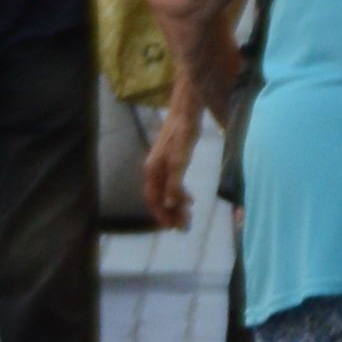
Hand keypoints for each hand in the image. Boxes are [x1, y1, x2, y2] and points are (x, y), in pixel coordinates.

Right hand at [141, 106, 199, 230]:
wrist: (184, 114)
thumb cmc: (181, 135)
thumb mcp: (179, 161)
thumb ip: (174, 183)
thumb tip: (168, 204)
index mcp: (152, 171)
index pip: (153, 199)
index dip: (161, 215)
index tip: (172, 228)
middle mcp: (153, 171)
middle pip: (158, 199)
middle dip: (170, 214)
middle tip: (184, 228)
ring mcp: (161, 166)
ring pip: (165, 192)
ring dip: (175, 206)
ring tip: (187, 217)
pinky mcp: (170, 162)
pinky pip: (171, 185)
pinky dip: (179, 195)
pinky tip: (189, 199)